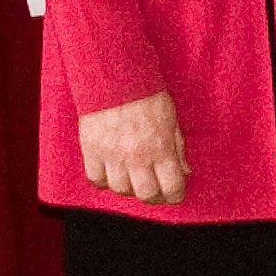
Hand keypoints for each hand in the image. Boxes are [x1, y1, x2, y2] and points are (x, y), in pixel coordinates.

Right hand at [81, 90, 188, 204]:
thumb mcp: (172, 120)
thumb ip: (178, 148)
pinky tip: (112, 173)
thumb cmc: (148, 96)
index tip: (176, 193)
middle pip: (145, 194)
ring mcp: (111, 156)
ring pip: (120, 189)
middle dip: (154, 197)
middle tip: (156, 191)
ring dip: (129, 188)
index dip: (176, 195)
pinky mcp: (91, 151)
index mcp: (160, 148)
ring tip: (134, 179)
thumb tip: (185, 171)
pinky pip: (96, 179)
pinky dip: (104, 181)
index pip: (171, 186)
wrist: (116, 77)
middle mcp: (135, 156)